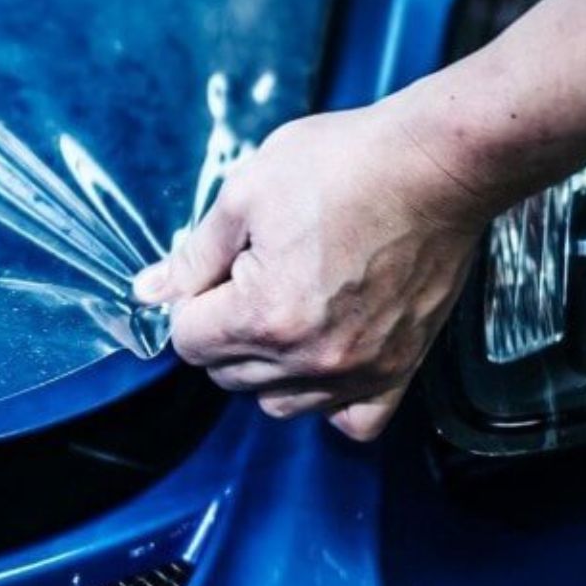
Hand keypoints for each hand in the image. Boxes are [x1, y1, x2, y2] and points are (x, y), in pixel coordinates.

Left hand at [133, 104, 492, 439]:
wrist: (438, 164)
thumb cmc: (343, 166)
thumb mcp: (246, 193)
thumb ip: (193, 255)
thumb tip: (147, 293)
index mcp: (265, 314)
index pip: (188, 342)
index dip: (191, 302)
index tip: (219, 270)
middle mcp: (311, 358)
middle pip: (227, 376)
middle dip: (224, 331)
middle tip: (256, 277)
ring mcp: (361, 370)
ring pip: (280, 404)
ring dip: (266, 368)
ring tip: (288, 311)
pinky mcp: (402, 368)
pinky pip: (353, 421)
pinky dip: (329, 400)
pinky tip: (324, 358)